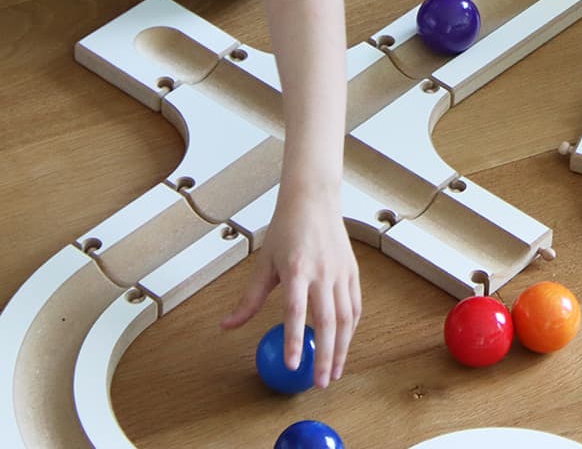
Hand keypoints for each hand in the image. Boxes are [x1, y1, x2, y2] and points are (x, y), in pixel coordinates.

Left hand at [221, 189, 360, 387]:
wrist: (315, 199)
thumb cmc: (287, 229)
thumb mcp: (264, 262)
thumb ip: (249, 299)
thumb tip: (227, 327)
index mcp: (297, 269)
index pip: (296, 311)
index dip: (295, 339)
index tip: (293, 365)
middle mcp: (323, 271)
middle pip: (328, 320)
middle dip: (324, 354)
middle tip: (318, 383)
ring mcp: (341, 271)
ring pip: (347, 316)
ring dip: (342, 347)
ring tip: (334, 372)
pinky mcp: (352, 270)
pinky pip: (355, 304)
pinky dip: (351, 328)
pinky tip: (344, 343)